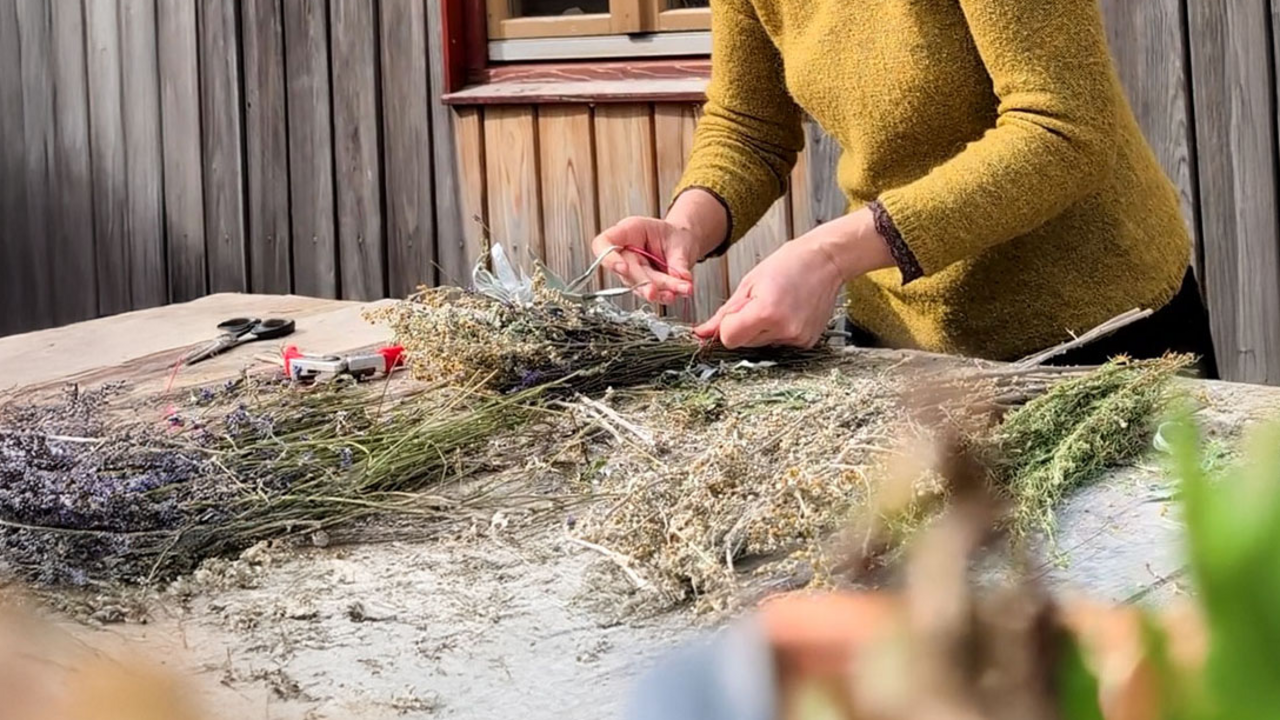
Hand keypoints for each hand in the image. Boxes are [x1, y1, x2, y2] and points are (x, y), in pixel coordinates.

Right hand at [591, 218, 697, 304]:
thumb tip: (681, 278)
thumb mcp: (679, 238)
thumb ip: (678, 260)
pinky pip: (650, 294)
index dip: (609, 258)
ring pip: (639, 286)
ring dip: (659, 292)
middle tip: (668, 288)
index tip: (623, 268)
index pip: (604, 244)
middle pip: (627, 271)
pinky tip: (677, 293)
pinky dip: (665, 296)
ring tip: (679, 290)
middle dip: (647, 282)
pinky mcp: (642, 285)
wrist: (682, 242)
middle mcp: (626, 252)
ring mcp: (632, 271)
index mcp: (628, 231)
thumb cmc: (674, 234)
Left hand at [694, 234, 845, 348]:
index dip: (727, 326)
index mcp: (766, 312)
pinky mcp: (807, 342)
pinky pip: (778, 343)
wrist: (826, 261)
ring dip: (760, 329)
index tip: (734, 313)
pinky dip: (777, 331)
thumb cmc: (790, 263)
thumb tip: (703, 332)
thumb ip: (724, 313)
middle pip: (743, 343)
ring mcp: (797, 338)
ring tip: (776, 304)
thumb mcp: (749, 283)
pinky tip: (787, 311)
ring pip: (760, 344)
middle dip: (743, 326)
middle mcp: (784, 329)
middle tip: (759, 302)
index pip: (729, 338)